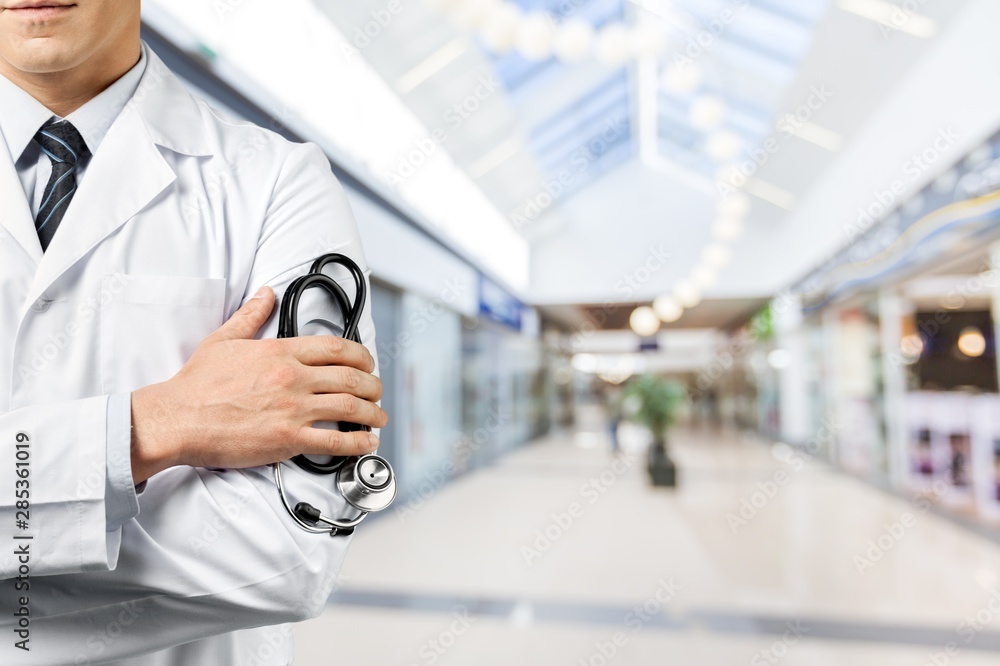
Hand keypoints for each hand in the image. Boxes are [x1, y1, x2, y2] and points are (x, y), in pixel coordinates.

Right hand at [130, 286, 386, 483]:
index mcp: (280, 352)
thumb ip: (250, 315)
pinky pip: (334, 442)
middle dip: (373, 385)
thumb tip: (265, 294)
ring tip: (379, 417)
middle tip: (377, 392)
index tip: (368, 363)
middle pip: (350, 378)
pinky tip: (367, 443)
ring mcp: (292, 409)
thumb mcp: (224, 339)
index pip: (335, 347)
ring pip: (349, 408)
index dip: (361, 355)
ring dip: (372, 413)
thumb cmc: (196, 385)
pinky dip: (358, 443)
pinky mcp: (288, 440)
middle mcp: (292, 378)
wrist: (177, 419)